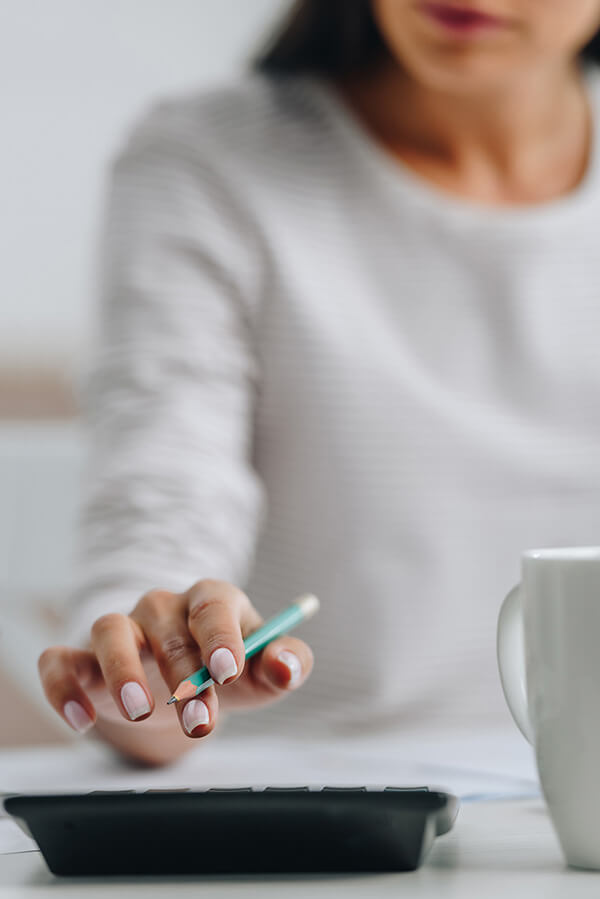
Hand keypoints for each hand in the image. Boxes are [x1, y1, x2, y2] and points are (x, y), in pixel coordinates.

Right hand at [38, 579, 313, 748]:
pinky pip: (59, 660)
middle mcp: (162, 607)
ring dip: (121, 669)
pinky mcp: (83, 660)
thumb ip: (286, 664)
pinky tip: (81, 719)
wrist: (184, 688)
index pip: (213, 605)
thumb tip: (285, 668)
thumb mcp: (262, 671)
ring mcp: (121, 630)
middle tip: (200, 722)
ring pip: (109, 629)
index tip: (228, 672)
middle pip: (167, 627)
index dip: (220, 636)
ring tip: (140, 710)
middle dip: (184, 675)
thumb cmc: (228, 670)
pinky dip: (63, 687)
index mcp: (210, 600)